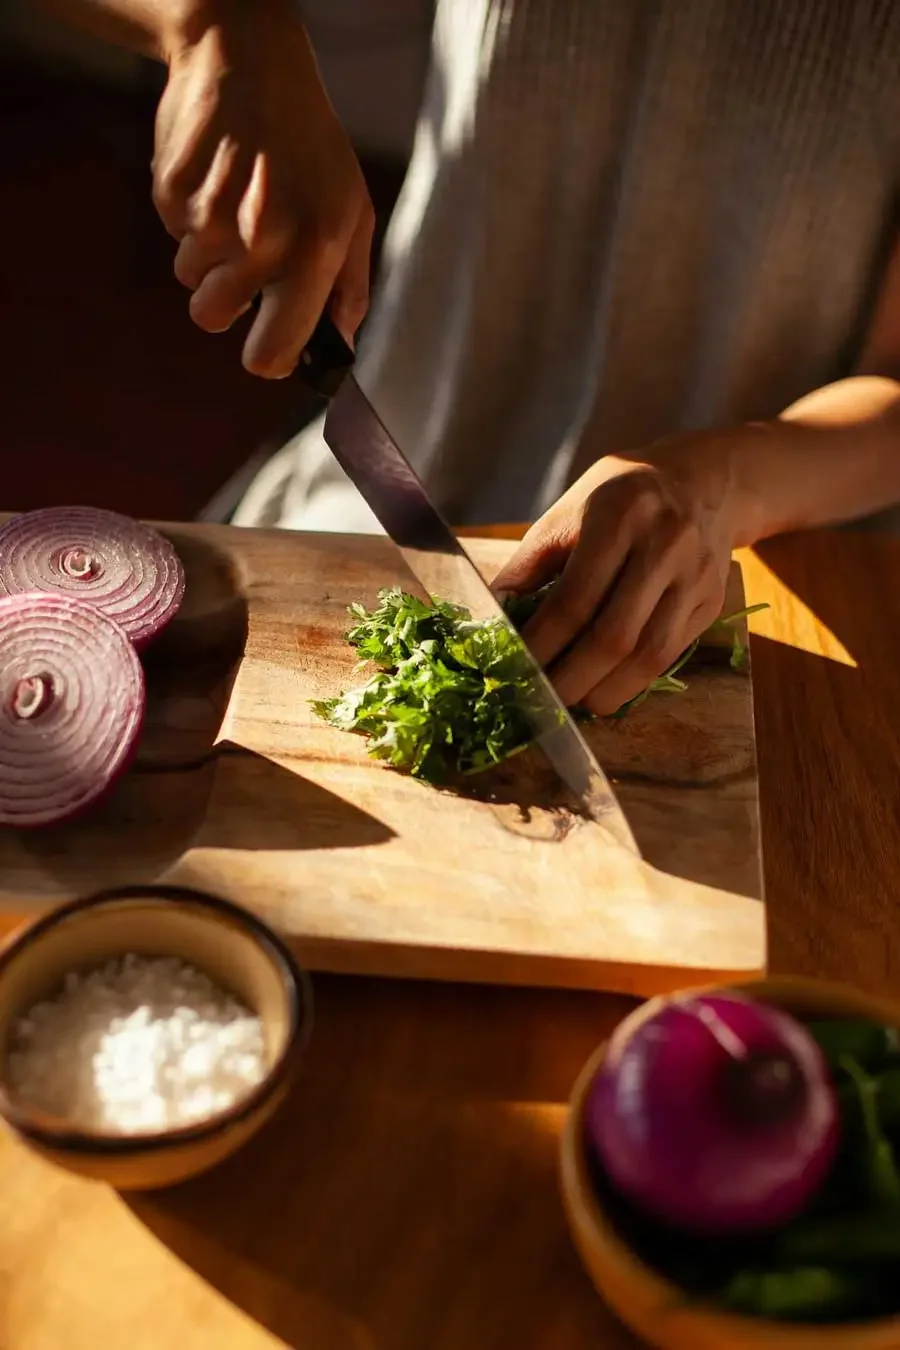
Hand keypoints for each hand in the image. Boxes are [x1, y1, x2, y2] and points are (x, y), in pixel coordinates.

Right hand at [152, 0, 373, 375]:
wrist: (248, 60)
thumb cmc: (311, 145)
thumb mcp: (352, 210)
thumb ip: (348, 288)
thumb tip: (339, 349)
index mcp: (313, 252)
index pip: (271, 353)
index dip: (267, 357)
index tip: (269, 344)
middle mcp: (260, 241)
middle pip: (214, 319)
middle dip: (227, 301)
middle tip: (247, 260)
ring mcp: (209, 216)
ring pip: (190, 278)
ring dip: (208, 254)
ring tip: (236, 202)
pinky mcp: (171, 193)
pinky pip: (172, 235)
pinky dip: (190, 216)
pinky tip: (215, 177)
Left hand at [494, 431, 748, 715]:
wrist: (702, 481)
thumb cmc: (619, 497)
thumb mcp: (567, 511)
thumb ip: (530, 563)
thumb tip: (494, 617)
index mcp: (619, 515)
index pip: (574, 600)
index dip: (542, 644)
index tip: (515, 670)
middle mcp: (664, 545)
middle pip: (613, 636)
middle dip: (571, 679)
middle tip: (541, 699)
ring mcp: (695, 576)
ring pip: (649, 654)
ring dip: (605, 690)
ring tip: (574, 701)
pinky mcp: (712, 602)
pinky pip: (671, 654)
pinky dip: (634, 681)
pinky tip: (607, 686)